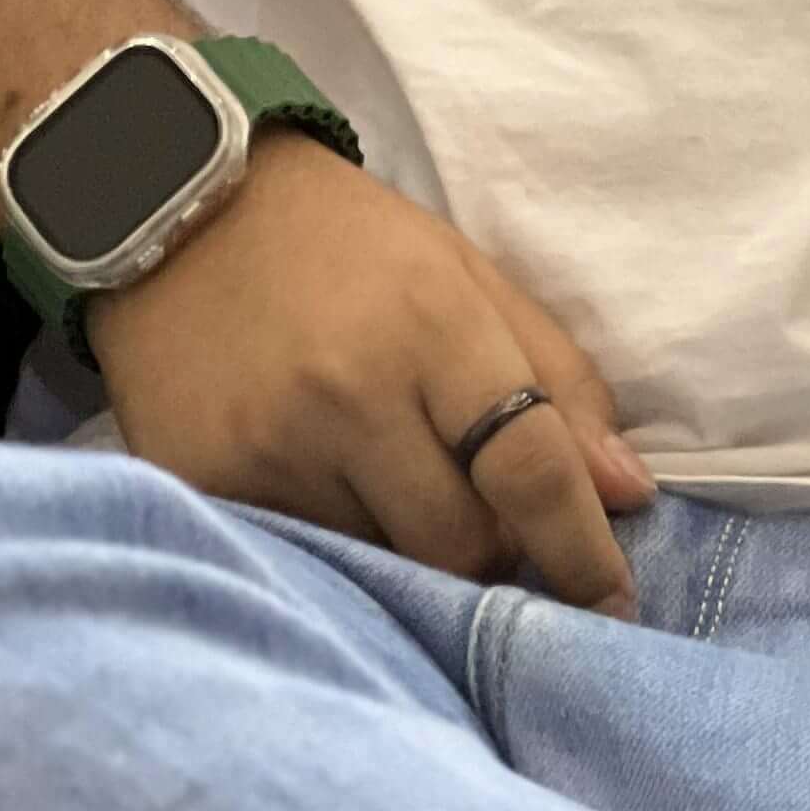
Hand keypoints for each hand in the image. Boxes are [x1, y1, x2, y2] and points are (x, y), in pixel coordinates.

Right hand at [84, 131, 654, 615]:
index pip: (529, 470)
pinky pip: (304, 557)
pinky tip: (330, 492)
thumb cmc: (349, 245)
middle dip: (496, 556)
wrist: (183, 208)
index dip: (580, 551)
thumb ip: (559, 379)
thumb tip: (627, 493)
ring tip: (396, 489)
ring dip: (412, 551)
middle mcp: (350, 395)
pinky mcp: (207, 485)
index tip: (613, 602)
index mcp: (434, 327)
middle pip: (461, 545)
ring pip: (383, 566)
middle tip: (492, 527)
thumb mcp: (468, 276)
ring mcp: (271, 448)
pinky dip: (338, 545)